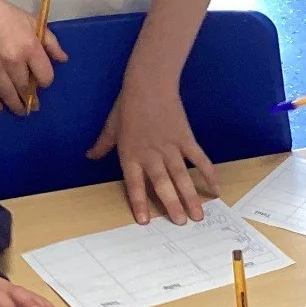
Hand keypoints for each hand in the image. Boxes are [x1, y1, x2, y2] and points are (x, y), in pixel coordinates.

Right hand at [0, 0, 66, 112]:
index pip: (44, 76)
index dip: (45, 81)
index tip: (42, 82)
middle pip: (26, 88)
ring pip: (8, 95)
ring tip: (21, 111)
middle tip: (34, 107)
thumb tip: (63, 59)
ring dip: (16, 105)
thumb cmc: (7, 15)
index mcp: (30, 48)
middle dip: (31, 99)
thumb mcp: (33, 23)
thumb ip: (50, 42)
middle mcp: (14, 62)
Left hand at [89, 81, 217, 224]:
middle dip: (172, 204)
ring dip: (191, 196)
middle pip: (162, 184)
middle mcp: (151, 155)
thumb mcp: (112, 125)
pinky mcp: (186, 138)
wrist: (150, 83)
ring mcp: (171, 147)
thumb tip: (89, 156)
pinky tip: (216, 189)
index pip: (134, 184)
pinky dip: (208, 173)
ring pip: (182, 176)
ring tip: (198, 215)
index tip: (145, 221)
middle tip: (181, 223)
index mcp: (131, 154)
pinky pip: (199, 159)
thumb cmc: (128, 104)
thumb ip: (103, 144)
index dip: (139, 202)